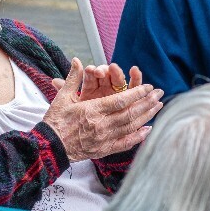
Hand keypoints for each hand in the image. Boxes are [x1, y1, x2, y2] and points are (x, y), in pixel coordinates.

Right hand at [43, 58, 163, 161]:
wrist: (50, 147)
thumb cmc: (55, 121)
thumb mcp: (62, 97)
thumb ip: (73, 78)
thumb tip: (78, 60)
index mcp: (92, 110)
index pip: (120, 100)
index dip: (137, 93)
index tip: (148, 87)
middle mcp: (101, 125)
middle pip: (130, 113)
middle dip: (146, 103)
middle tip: (159, 94)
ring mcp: (104, 139)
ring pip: (131, 127)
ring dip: (146, 116)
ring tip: (158, 107)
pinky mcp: (104, 150)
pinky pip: (125, 143)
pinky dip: (138, 137)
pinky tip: (148, 130)